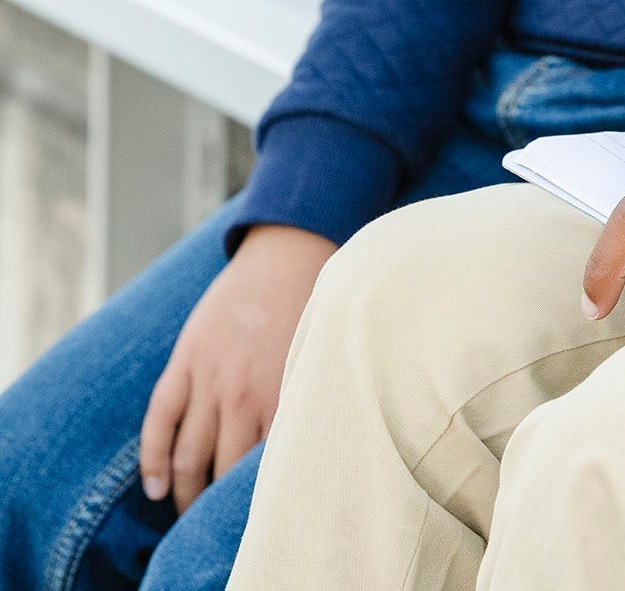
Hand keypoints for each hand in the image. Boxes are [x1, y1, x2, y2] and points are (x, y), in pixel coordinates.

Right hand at [139, 223, 336, 511]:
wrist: (291, 251)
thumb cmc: (316, 309)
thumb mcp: (320, 359)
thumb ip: (306, 402)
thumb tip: (302, 454)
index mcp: (285, 394)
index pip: (263, 468)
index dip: (256, 500)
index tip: (259, 519)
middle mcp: (245, 392)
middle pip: (221, 472)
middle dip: (215, 508)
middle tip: (212, 526)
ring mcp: (211, 377)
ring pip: (188, 456)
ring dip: (184, 493)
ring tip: (186, 515)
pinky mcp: (186, 360)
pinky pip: (159, 420)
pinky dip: (152, 459)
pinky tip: (155, 486)